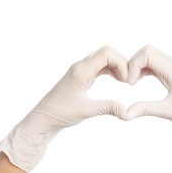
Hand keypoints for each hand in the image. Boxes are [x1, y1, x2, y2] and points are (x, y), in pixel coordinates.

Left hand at [0, 46, 127, 171]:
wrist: (43, 119)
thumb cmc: (60, 113)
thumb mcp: (86, 111)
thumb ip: (108, 108)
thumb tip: (127, 112)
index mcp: (81, 70)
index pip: (106, 53)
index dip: (121, 63)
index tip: (127, 81)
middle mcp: (80, 66)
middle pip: (106, 53)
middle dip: (121, 63)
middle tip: (129, 81)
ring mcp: (80, 71)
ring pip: (103, 59)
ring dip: (117, 67)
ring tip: (125, 81)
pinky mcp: (81, 77)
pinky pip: (99, 67)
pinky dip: (111, 71)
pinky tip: (117, 81)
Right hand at [127, 45, 171, 171]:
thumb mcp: (168, 111)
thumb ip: (146, 109)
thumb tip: (125, 114)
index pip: (147, 54)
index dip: (133, 65)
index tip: (130, 84)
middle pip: (147, 51)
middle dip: (133, 63)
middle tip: (128, 82)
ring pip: (150, 57)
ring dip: (138, 66)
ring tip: (131, 83)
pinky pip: (155, 66)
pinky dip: (143, 70)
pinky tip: (138, 83)